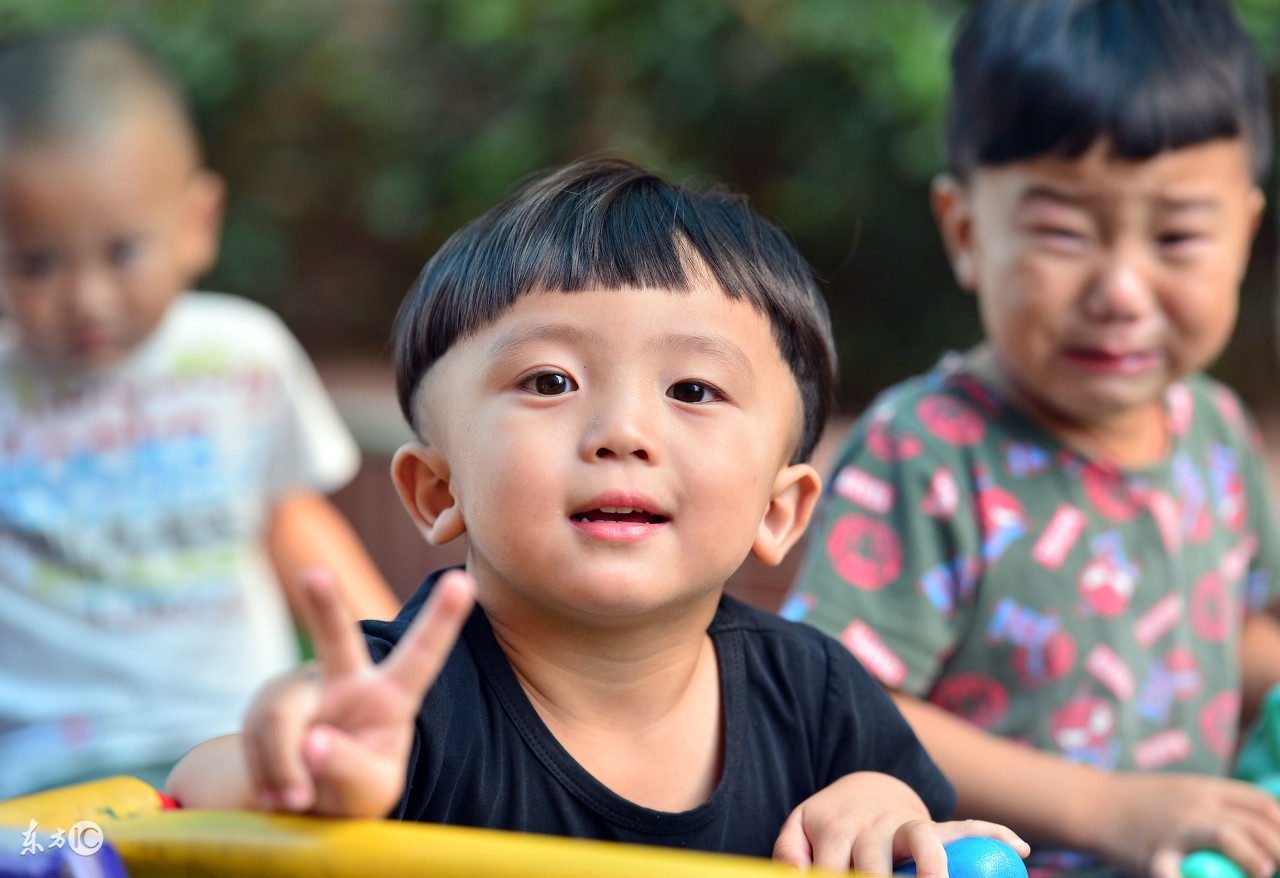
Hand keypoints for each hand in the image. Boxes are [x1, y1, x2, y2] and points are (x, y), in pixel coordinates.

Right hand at [243, 567, 473, 817]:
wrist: (304, 802)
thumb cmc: (354, 787)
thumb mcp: (370, 790)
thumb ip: (350, 768)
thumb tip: (311, 742)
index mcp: (391, 695)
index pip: (421, 656)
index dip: (443, 619)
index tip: (464, 582)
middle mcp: (346, 678)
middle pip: (335, 639)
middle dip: (324, 605)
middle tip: (314, 576)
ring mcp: (302, 687)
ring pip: (281, 716)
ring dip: (283, 766)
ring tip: (295, 801)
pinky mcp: (265, 704)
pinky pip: (255, 739)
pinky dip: (266, 776)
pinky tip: (276, 794)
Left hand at [772, 772, 1028, 875]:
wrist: (863, 787)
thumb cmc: (831, 821)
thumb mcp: (799, 829)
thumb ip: (788, 853)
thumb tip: (793, 874)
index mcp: (837, 829)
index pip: (832, 870)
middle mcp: (874, 826)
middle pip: (875, 865)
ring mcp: (907, 824)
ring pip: (924, 842)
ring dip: (932, 866)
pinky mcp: (937, 825)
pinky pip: (970, 825)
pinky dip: (994, 833)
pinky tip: (1018, 849)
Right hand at [1091, 773, 1279, 877]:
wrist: (1090, 803)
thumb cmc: (1138, 804)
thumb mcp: (1181, 792)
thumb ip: (1214, 806)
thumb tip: (1256, 831)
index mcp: (1204, 788)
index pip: (1262, 804)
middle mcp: (1195, 804)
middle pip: (1255, 823)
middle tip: (1278, 869)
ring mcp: (1176, 827)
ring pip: (1229, 836)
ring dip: (1255, 857)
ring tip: (1265, 872)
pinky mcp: (1155, 853)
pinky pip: (1176, 872)